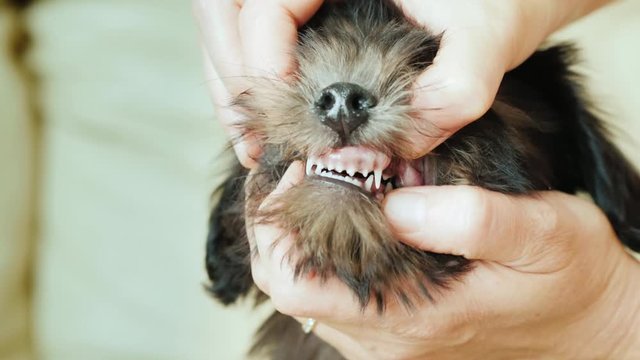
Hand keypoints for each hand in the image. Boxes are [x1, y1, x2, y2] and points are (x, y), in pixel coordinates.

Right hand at [194, 0, 611, 164]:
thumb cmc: (499, 2)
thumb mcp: (488, 38)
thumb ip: (451, 93)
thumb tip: (386, 151)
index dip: (257, 49)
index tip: (282, 107)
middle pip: (224, 8)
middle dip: (230, 74)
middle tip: (255, 139)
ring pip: (227, 23)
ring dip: (230, 84)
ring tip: (255, 145)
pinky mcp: (306, 9)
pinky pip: (249, 37)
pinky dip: (246, 82)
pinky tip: (266, 128)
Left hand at [248, 163, 639, 358]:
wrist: (588, 326)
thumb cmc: (569, 277)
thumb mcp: (542, 234)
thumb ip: (471, 219)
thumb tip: (396, 203)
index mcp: (410, 314)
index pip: (293, 282)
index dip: (277, 225)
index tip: (303, 169)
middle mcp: (386, 336)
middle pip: (286, 286)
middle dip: (281, 224)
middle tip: (310, 171)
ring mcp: (387, 338)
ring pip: (306, 290)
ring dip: (304, 237)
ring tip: (333, 187)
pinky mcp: (396, 331)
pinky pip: (333, 295)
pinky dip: (327, 253)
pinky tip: (358, 217)